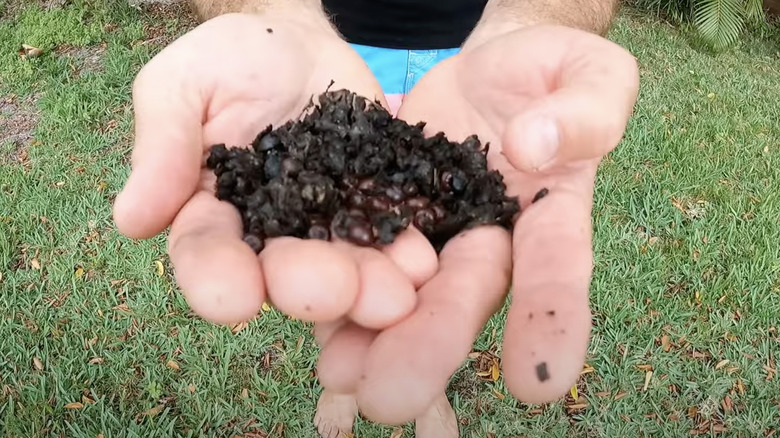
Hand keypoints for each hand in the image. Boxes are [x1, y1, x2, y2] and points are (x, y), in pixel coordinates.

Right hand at [113, 12, 437, 328]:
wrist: (300, 42)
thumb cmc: (231, 59)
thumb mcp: (184, 83)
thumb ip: (163, 144)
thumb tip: (131, 219)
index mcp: (212, 212)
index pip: (206, 252)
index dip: (216, 279)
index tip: (232, 301)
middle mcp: (272, 233)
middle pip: (284, 272)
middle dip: (307, 286)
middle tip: (331, 293)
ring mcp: (328, 224)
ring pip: (346, 265)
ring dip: (369, 285)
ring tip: (393, 295)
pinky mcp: (374, 208)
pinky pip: (392, 234)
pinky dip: (408, 252)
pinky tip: (426, 261)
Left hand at [314, 25, 638, 422]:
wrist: (483, 71)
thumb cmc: (546, 73)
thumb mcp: (585, 74)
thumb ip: (583, 110)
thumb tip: (533, 150)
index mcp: (547, 215)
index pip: (556, 269)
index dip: (550, 322)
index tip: (538, 385)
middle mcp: (486, 242)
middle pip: (462, 297)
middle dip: (428, 346)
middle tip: (391, 398)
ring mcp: (431, 235)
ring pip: (405, 294)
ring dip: (370, 338)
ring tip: (336, 379)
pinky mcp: (384, 217)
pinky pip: (361, 260)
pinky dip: (336, 297)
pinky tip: (311, 332)